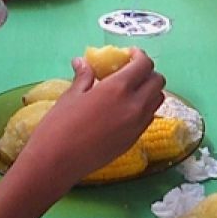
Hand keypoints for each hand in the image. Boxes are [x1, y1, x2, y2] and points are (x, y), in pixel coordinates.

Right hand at [25, 49, 165, 181]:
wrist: (58, 162)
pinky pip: (149, 118)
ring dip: (149, 90)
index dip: (139, 56)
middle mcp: (135, 105)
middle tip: (131, 71)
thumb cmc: (59, 125)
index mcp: (118, 88)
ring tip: (130, 90)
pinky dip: (144, 108)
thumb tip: (82, 62)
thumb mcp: (71, 96)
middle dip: (148, 72)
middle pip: (158, 81)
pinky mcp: (134, 140)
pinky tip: (125, 109)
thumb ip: (84, 76)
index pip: (144, 65)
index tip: (129, 55)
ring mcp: (137, 125)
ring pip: (157, 100)